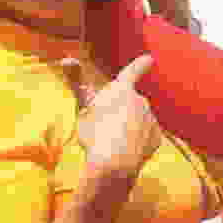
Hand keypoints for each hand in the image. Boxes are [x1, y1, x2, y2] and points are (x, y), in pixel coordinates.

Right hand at [70, 54, 159, 191]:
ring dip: (128, 127)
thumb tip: (66, 58)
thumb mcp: (83, 108)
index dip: (139, 65)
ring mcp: (151, 120)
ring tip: (113, 142)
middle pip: (130, 103)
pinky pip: (145, 136)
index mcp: (121, 91)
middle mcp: (141, 101)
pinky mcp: (156, 138)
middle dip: (121, 111)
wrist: (115, 164)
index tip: (149, 58)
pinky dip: (137, 141)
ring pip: (138, 120)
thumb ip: (78, 83)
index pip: (131, 73)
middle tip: (104, 127)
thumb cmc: (95, 133)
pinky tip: (125, 151)